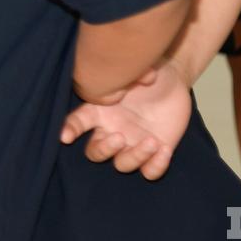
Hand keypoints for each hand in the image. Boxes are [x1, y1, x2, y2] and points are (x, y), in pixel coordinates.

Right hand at [60, 60, 192, 179]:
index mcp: (101, 111)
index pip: (78, 123)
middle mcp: (112, 131)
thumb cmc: (147, 72)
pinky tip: (164, 149)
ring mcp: (133, 144)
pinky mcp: (155, 153)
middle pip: (95, 152)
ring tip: (151, 141)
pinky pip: (150, 172)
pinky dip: (155, 165)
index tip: (66, 137)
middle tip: (120, 137)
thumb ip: (123, 75)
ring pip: (122, 165)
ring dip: (134, 156)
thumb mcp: (135, 68)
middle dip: (104, 149)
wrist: (174, 81)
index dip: (69, 130)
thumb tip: (119, 84)